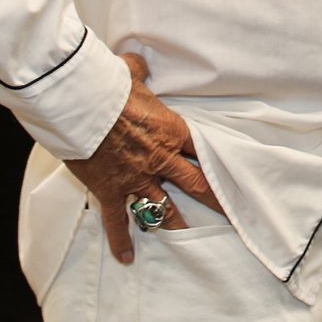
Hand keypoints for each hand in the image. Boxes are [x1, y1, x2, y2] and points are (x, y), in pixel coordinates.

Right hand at [64, 53, 224, 263]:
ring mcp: (137, 177)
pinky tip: (128, 258)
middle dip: (217, 200)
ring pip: (163, 207)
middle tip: (234, 215)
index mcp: (172, 131)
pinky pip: (119, 221)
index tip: (238, 176)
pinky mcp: (111, 190)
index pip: (205, 151)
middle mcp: (160, 158)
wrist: (83, 105)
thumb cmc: (109, 86)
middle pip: (196, 183)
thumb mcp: (130, 74)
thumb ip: (138, 71)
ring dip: (176, 223)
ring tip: (191, 238)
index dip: (221, 165)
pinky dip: (122, 241)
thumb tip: (135, 62)